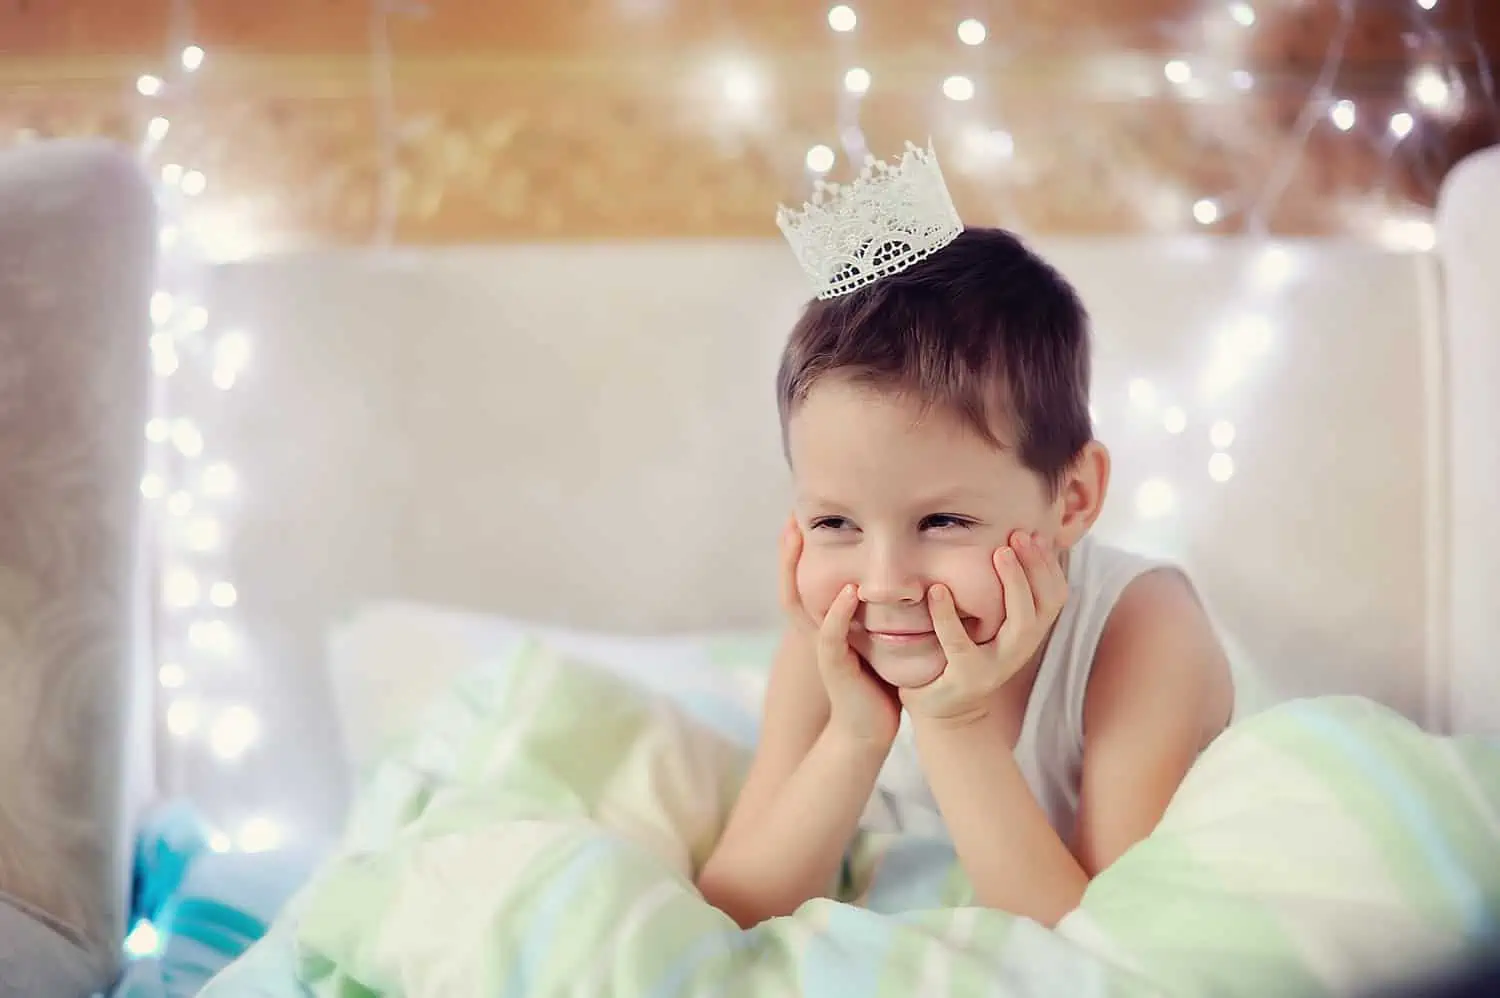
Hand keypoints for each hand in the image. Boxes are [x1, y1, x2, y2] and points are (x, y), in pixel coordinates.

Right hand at [779, 518, 900, 747]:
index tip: (798, 518)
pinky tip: (848, 592)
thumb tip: (894, 575)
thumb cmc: (876, 681)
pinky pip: (831, 636)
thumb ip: (874, 608)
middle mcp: (816, 631)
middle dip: (788, 555)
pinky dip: (838, 613)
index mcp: (824, 622)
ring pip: (802, 605)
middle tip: (790, 520)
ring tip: (801, 541)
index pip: (803, 580)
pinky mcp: (835, 667)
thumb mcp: (874, 636)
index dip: (796, 553)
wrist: (869, 729)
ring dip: (799, 573)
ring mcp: (823, 648)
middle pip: (791, 586)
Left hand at [900, 531, 1068, 725]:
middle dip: (1035, 567)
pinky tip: (938, 590)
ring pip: (1020, 625)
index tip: (1034, 533)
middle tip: (1017, 535)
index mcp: (1028, 631)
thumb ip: (1000, 590)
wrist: (944, 707)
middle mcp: (1021, 648)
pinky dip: (948, 615)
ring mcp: (997, 665)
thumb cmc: (963, 649)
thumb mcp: (987, 620)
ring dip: (1013, 586)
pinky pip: (960, 644)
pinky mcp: (967, 678)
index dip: (1049, 564)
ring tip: (996, 553)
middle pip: (1044, 605)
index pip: (1055, 595)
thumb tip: (1011, 538)